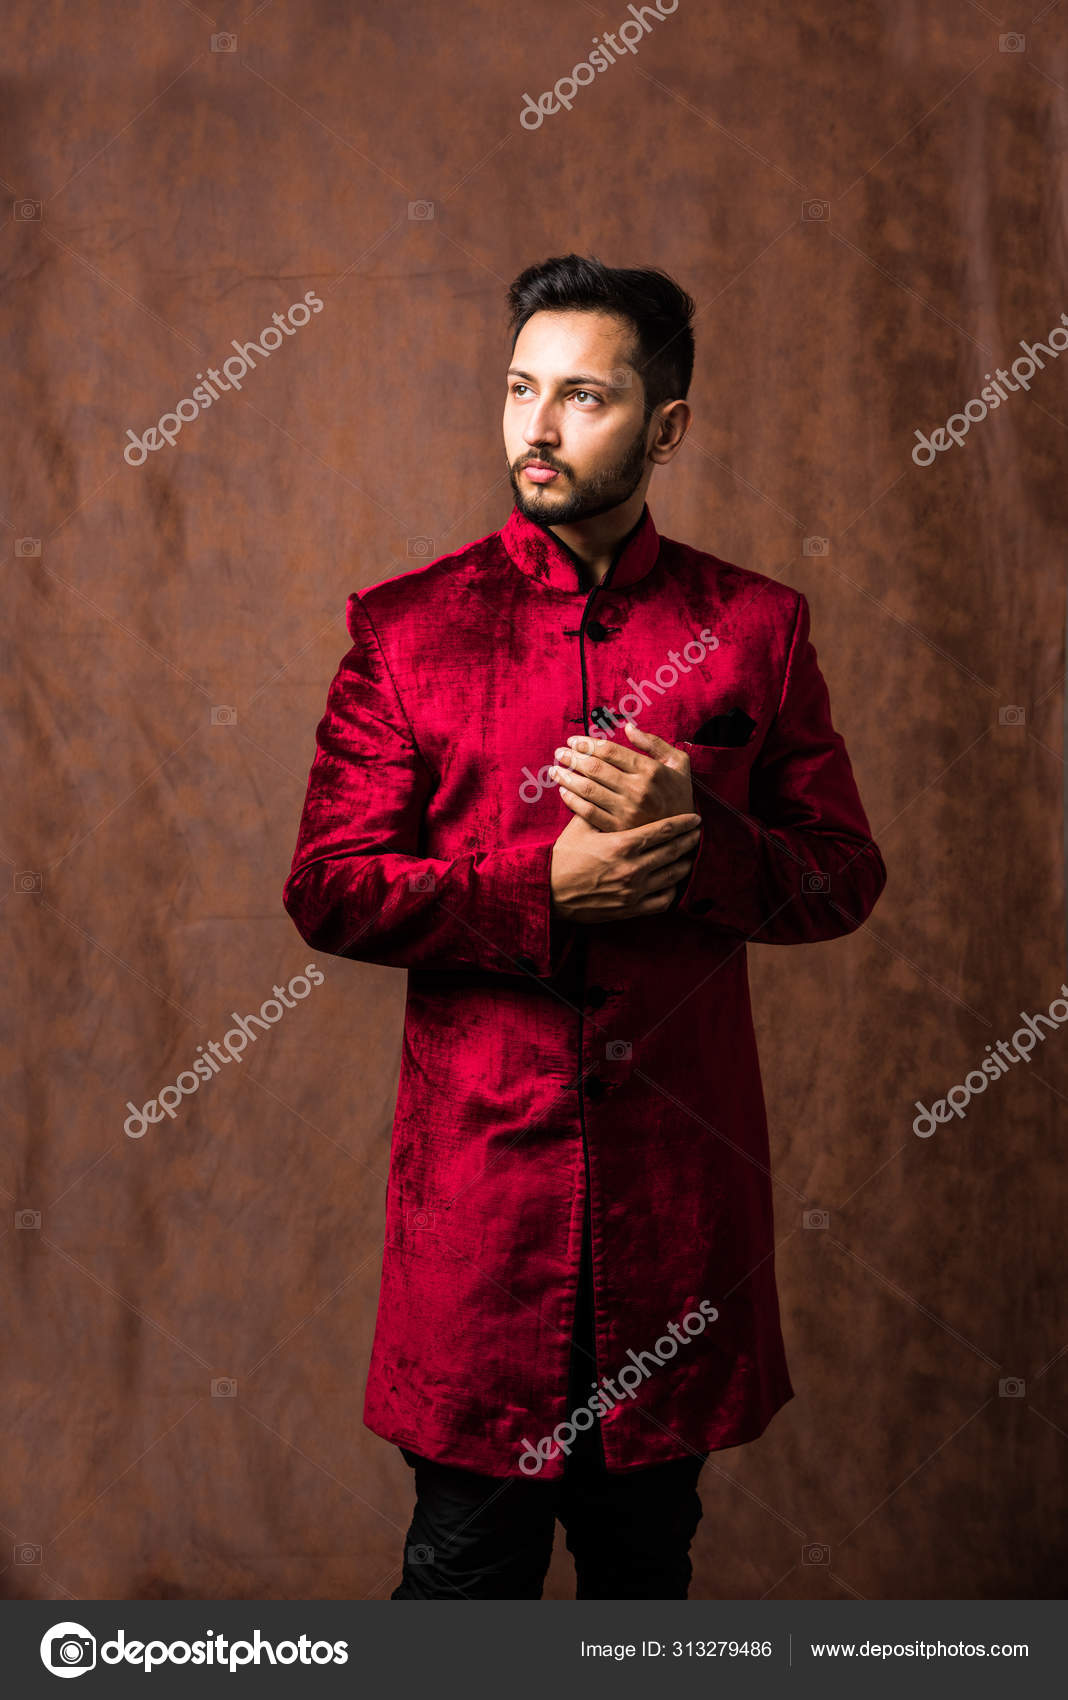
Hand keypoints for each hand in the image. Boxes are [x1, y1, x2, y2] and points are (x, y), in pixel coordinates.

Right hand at [549, 810, 701, 924]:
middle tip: (698, 833)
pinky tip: (672, 882)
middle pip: (673, 851)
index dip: (683, 823)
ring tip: (689, 855)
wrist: (549, 891)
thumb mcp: (581, 827)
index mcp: (622, 844)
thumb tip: (613, 787)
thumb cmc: (565, 857)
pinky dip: (672, 890)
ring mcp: (634, 891)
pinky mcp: (631, 908)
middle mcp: (633, 868)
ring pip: (673, 875)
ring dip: (684, 863)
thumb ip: (601, 809)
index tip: (695, 818)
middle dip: (689, 840)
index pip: (663, 830)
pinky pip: (663, 900)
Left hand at [550, 723, 694, 830]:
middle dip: (572, 757)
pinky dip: (573, 801)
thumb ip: (653, 743)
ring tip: (554, 770)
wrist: (686, 831)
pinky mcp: (619, 829)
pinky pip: (589, 812)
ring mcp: (628, 811)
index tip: (573, 740)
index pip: (610, 751)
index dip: (587, 743)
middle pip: (595, 768)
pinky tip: (564, 792)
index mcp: (650, 770)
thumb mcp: (678, 762)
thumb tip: (628, 727)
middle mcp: (638, 790)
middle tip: (559, 752)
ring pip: (588, 789)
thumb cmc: (679, 791)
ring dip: (567, 777)